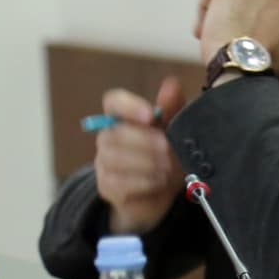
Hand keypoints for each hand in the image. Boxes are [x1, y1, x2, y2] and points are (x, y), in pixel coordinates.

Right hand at [93, 79, 187, 234]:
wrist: (161, 194)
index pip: (113, 102)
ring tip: (168, 166)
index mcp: (123, 118)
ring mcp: (104, 163)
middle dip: (143, 141)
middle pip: (113, 133)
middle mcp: (108, 137)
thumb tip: (171, 84)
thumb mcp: (175, 130)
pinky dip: (143, 181)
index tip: (151, 115)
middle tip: (168, 147)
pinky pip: (118, 182)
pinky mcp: (107, 186)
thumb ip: (173, 108)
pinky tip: (159, 181)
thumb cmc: (166, 155)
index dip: (129, 106)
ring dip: (145, 162)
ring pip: (114, 158)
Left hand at [193, 0, 278, 76]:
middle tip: (232, 39)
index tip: (250, 40)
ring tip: (218, 36)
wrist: (241, 64)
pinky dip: (205, 10)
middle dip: (241, 16)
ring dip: (222, 13)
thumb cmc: (267, 64)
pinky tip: (205, 29)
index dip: (258, 24)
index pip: (270, 6)